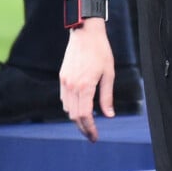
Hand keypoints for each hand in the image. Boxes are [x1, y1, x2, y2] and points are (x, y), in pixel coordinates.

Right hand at [60, 18, 114, 142]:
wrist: (85, 33)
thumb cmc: (100, 51)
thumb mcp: (109, 73)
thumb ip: (107, 96)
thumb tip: (109, 115)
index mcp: (85, 86)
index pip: (84, 116)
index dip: (90, 129)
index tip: (95, 137)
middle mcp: (72, 86)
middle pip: (74, 116)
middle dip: (83, 127)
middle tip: (92, 134)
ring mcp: (65, 82)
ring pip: (67, 109)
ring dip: (76, 118)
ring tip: (88, 121)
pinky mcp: (62, 77)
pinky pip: (64, 99)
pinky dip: (71, 107)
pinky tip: (80, 107)